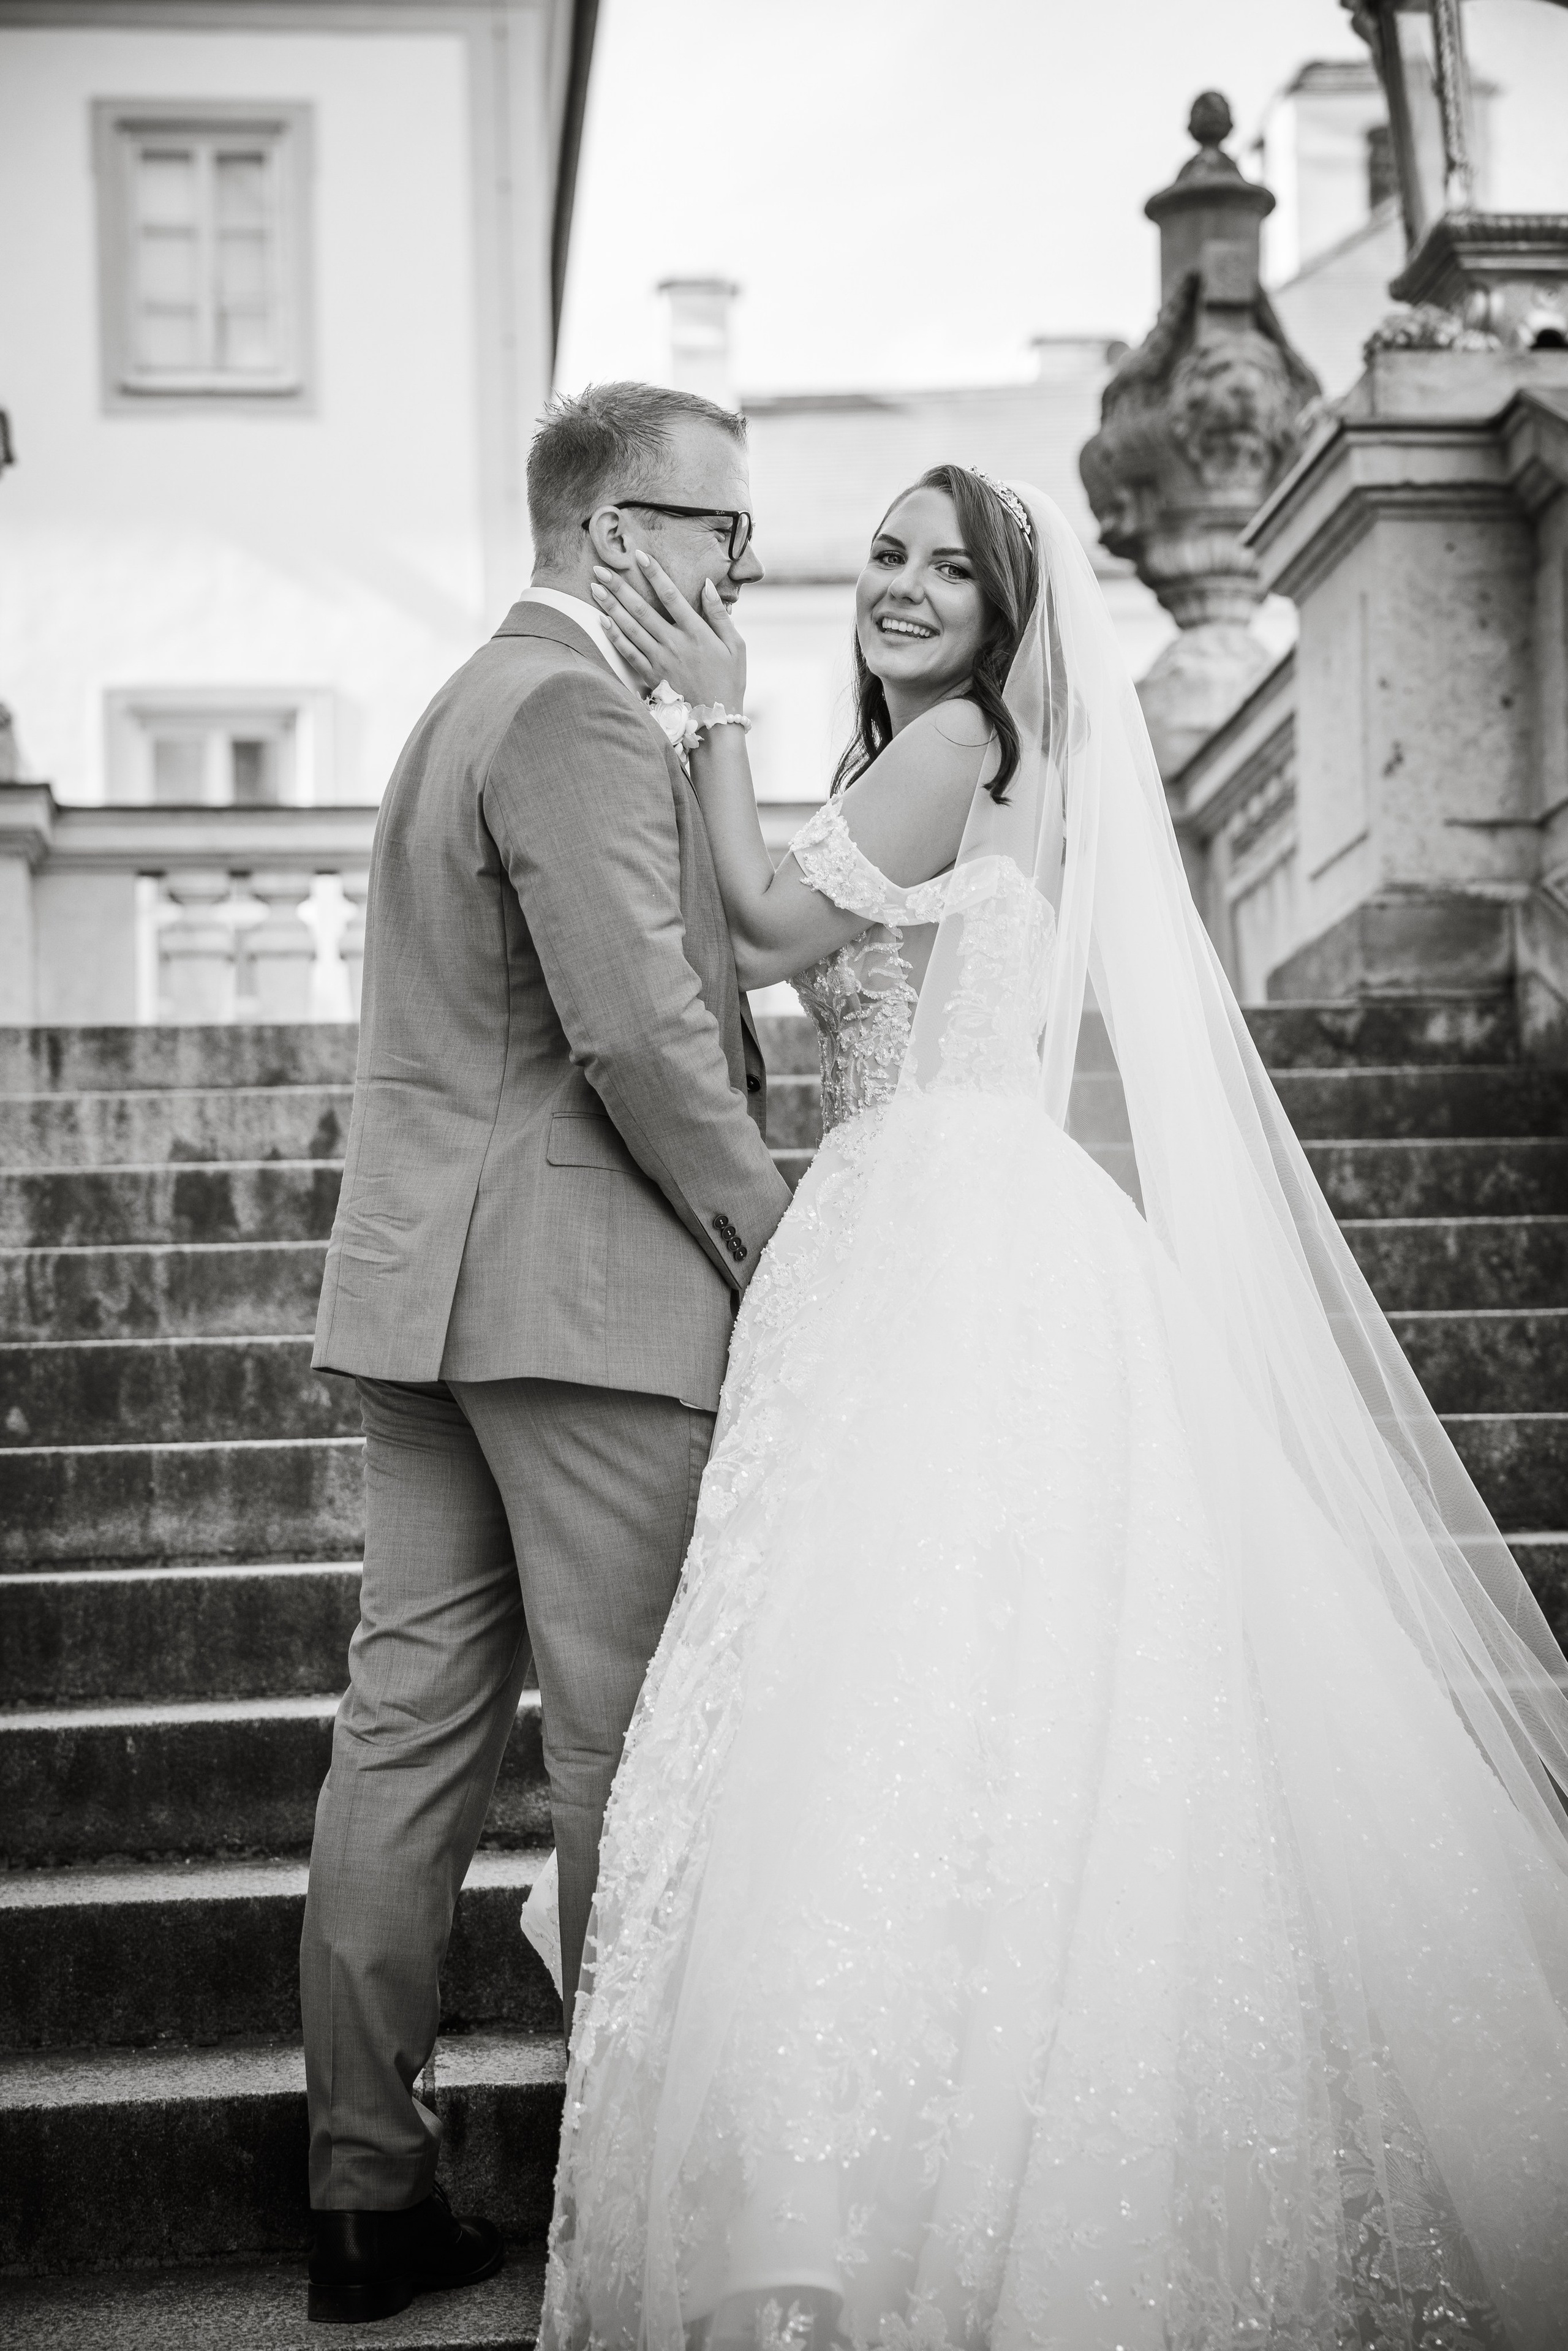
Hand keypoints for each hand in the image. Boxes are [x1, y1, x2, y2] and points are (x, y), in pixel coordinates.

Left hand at [591, 554, 747, 710]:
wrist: (716, 720)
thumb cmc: (729, 680)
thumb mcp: (736, 646)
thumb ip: (720, 615)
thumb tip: (708, 585)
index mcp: (697, 633)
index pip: (672, 596)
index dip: (655, 574)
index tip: (639, 556)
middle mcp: (674, 644)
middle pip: (642, 610)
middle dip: (620, 587)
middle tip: (601, 569)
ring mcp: (660, 661)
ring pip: (630, 628)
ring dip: (610, 606)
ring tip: (595, 588)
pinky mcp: (651, 676)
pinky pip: (628, 653)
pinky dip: (614, 636)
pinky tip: (602, 620)